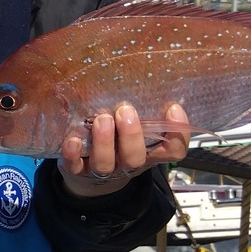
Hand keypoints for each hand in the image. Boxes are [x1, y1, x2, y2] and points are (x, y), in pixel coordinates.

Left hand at [59, 102, 190, 196]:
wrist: (88, 174)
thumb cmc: (117, 142)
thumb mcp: (136, 130)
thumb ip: (145, 112)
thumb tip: (152, 78)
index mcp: (148, 153)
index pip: (173, 150)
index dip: (177, 133)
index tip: (173, 108)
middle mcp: (126, 164)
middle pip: (135, 158)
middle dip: (131, 135)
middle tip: (125, 110)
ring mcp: (101, 169)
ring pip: (105, 163)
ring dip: (104, 141)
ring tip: (102, 119)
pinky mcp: (77, 170)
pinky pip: (74, 166)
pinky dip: (73, 155)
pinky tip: (73, 141)